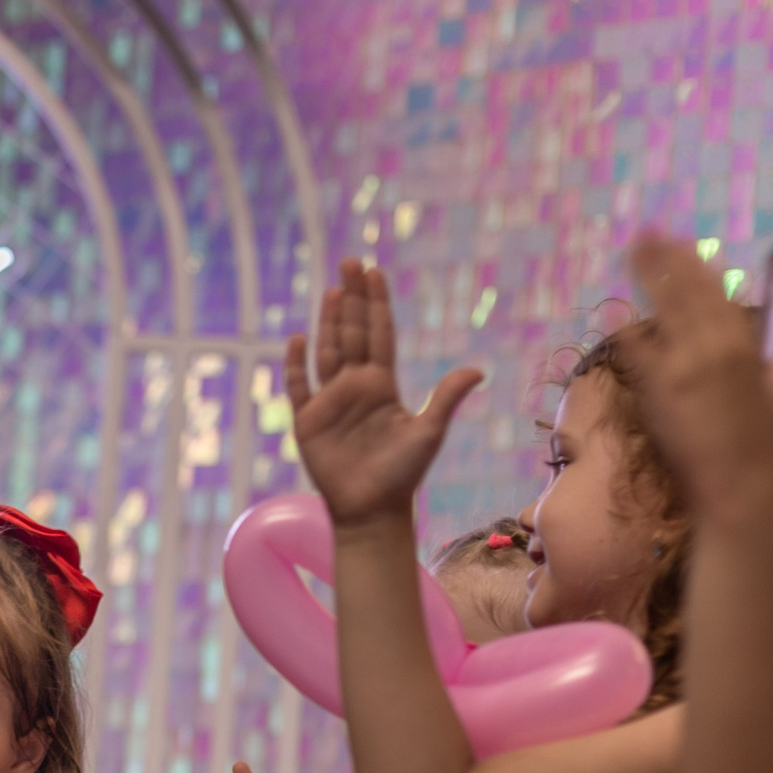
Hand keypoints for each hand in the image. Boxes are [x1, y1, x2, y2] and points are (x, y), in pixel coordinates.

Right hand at [287, 259, 484, 527]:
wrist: (371, 510)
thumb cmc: (402, 475)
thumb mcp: (428, 433)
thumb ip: (446, 398)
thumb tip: (477, 370)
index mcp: (382, 385)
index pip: (378, 335)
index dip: (376, 304)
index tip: (374, 272)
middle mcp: (355, 386)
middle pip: (351, 333)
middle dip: (351, 299)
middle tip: (350, 262)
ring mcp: (329, 402)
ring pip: (327, 351)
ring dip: (328, 322)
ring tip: (332, 290)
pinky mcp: (307, 422)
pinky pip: (299, 386)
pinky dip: (295, 364)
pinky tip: (297, 339)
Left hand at [617, 234, 772, 515]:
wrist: (740, 490)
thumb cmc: (764, 453)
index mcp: (746, 349)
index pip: (718, 297)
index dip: (697, 269)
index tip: (682, 246)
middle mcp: (716, 349)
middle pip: (688, 292)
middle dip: (667, 260)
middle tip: (646, 232)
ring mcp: (685, 368)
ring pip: (664, 310)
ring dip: (647, 277)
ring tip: (631, 249)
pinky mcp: (659, 393)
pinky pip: (637, 353)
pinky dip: (624, 331)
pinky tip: (610, 311)